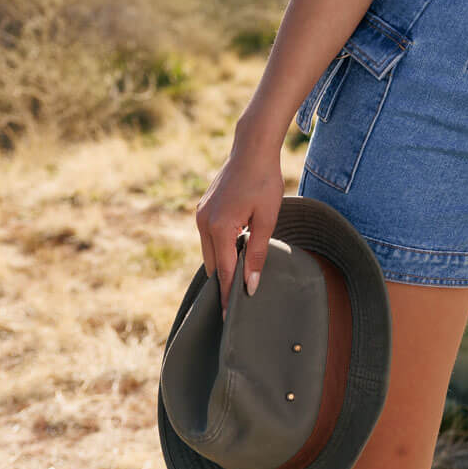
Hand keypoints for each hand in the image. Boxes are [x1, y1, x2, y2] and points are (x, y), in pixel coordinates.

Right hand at [195, 137, 284, 318]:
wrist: (252, 149)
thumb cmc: (265, 182)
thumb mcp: (267, 219)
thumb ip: (257, 253)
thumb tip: (251, 285)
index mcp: (220, 228)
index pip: (224, 273)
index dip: (227, 296)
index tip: (229, 319)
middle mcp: (203, 224)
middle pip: (213, 266)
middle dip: (222, 285)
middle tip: (236, 305)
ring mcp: (200, 216)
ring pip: (209, 253)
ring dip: (222, 266)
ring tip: (236, 282)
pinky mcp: (202, 210)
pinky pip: (208, 239)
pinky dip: (219, 249)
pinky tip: (233, 254)